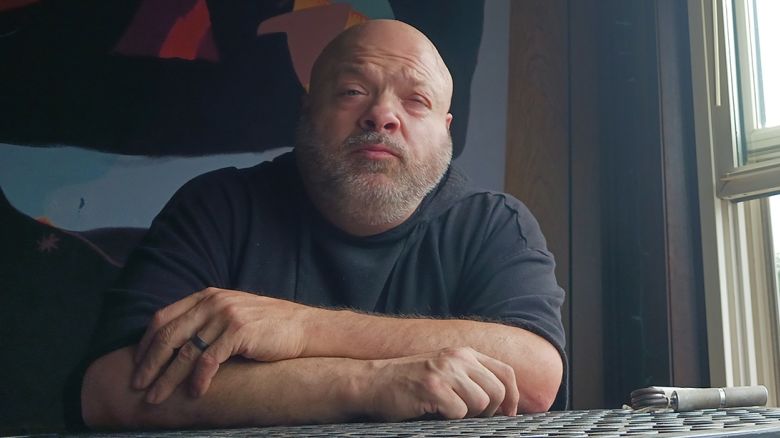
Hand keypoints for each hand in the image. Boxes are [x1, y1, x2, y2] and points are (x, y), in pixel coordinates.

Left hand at [131, 287, 314, 403]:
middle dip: (148, 364)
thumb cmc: (266, 326)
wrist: (302, 327)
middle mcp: (213, 302)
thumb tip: (174, 346)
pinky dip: (197, 380)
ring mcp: (226, 316)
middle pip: (168, 335)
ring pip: (185, 351)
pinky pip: (208, 360)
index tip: (136, 364)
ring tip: (156, 398)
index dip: (146, 343)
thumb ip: (205, 322)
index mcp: (207, 296)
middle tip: (137, 386)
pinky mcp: (239, 332)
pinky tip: (194, 393)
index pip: (163, 318)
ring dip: (167, 378)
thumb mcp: (231, 314)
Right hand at [362, 347, 518, 420]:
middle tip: (470, 418)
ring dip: (468, 415)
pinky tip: (433, 412)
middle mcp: (458, 358)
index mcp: (464, 353)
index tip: (508, 415)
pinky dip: (449, 419)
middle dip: (489, 411)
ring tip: (447, 413)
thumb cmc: (408, 385)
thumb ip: (471, 380)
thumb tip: (503, 406)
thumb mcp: (445, 373)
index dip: (513, 397)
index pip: (506, 373)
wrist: (371, 383)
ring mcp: (445, 371)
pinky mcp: (432, 386)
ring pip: (481, 402)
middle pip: (498, 391)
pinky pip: (459, 412)